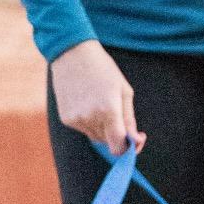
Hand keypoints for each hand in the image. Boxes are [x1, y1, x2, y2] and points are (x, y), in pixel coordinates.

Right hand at [50, 40, 145, 155]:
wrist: (72, 54)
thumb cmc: (103, 70)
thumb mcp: (123, 91)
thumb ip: (129, 120)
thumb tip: (136, 142)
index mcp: (109, 110)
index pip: (118, 146)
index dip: (126, 149)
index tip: (132, 142)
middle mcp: (91, 118)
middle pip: (107, 142)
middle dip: (114, 134)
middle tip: (115, 112)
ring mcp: (77, 120)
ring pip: (95, 137)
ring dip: (101, 127)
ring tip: (98, 102)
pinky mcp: (67, 120)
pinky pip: (83, 129)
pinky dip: (88, 121)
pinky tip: (85, 101)